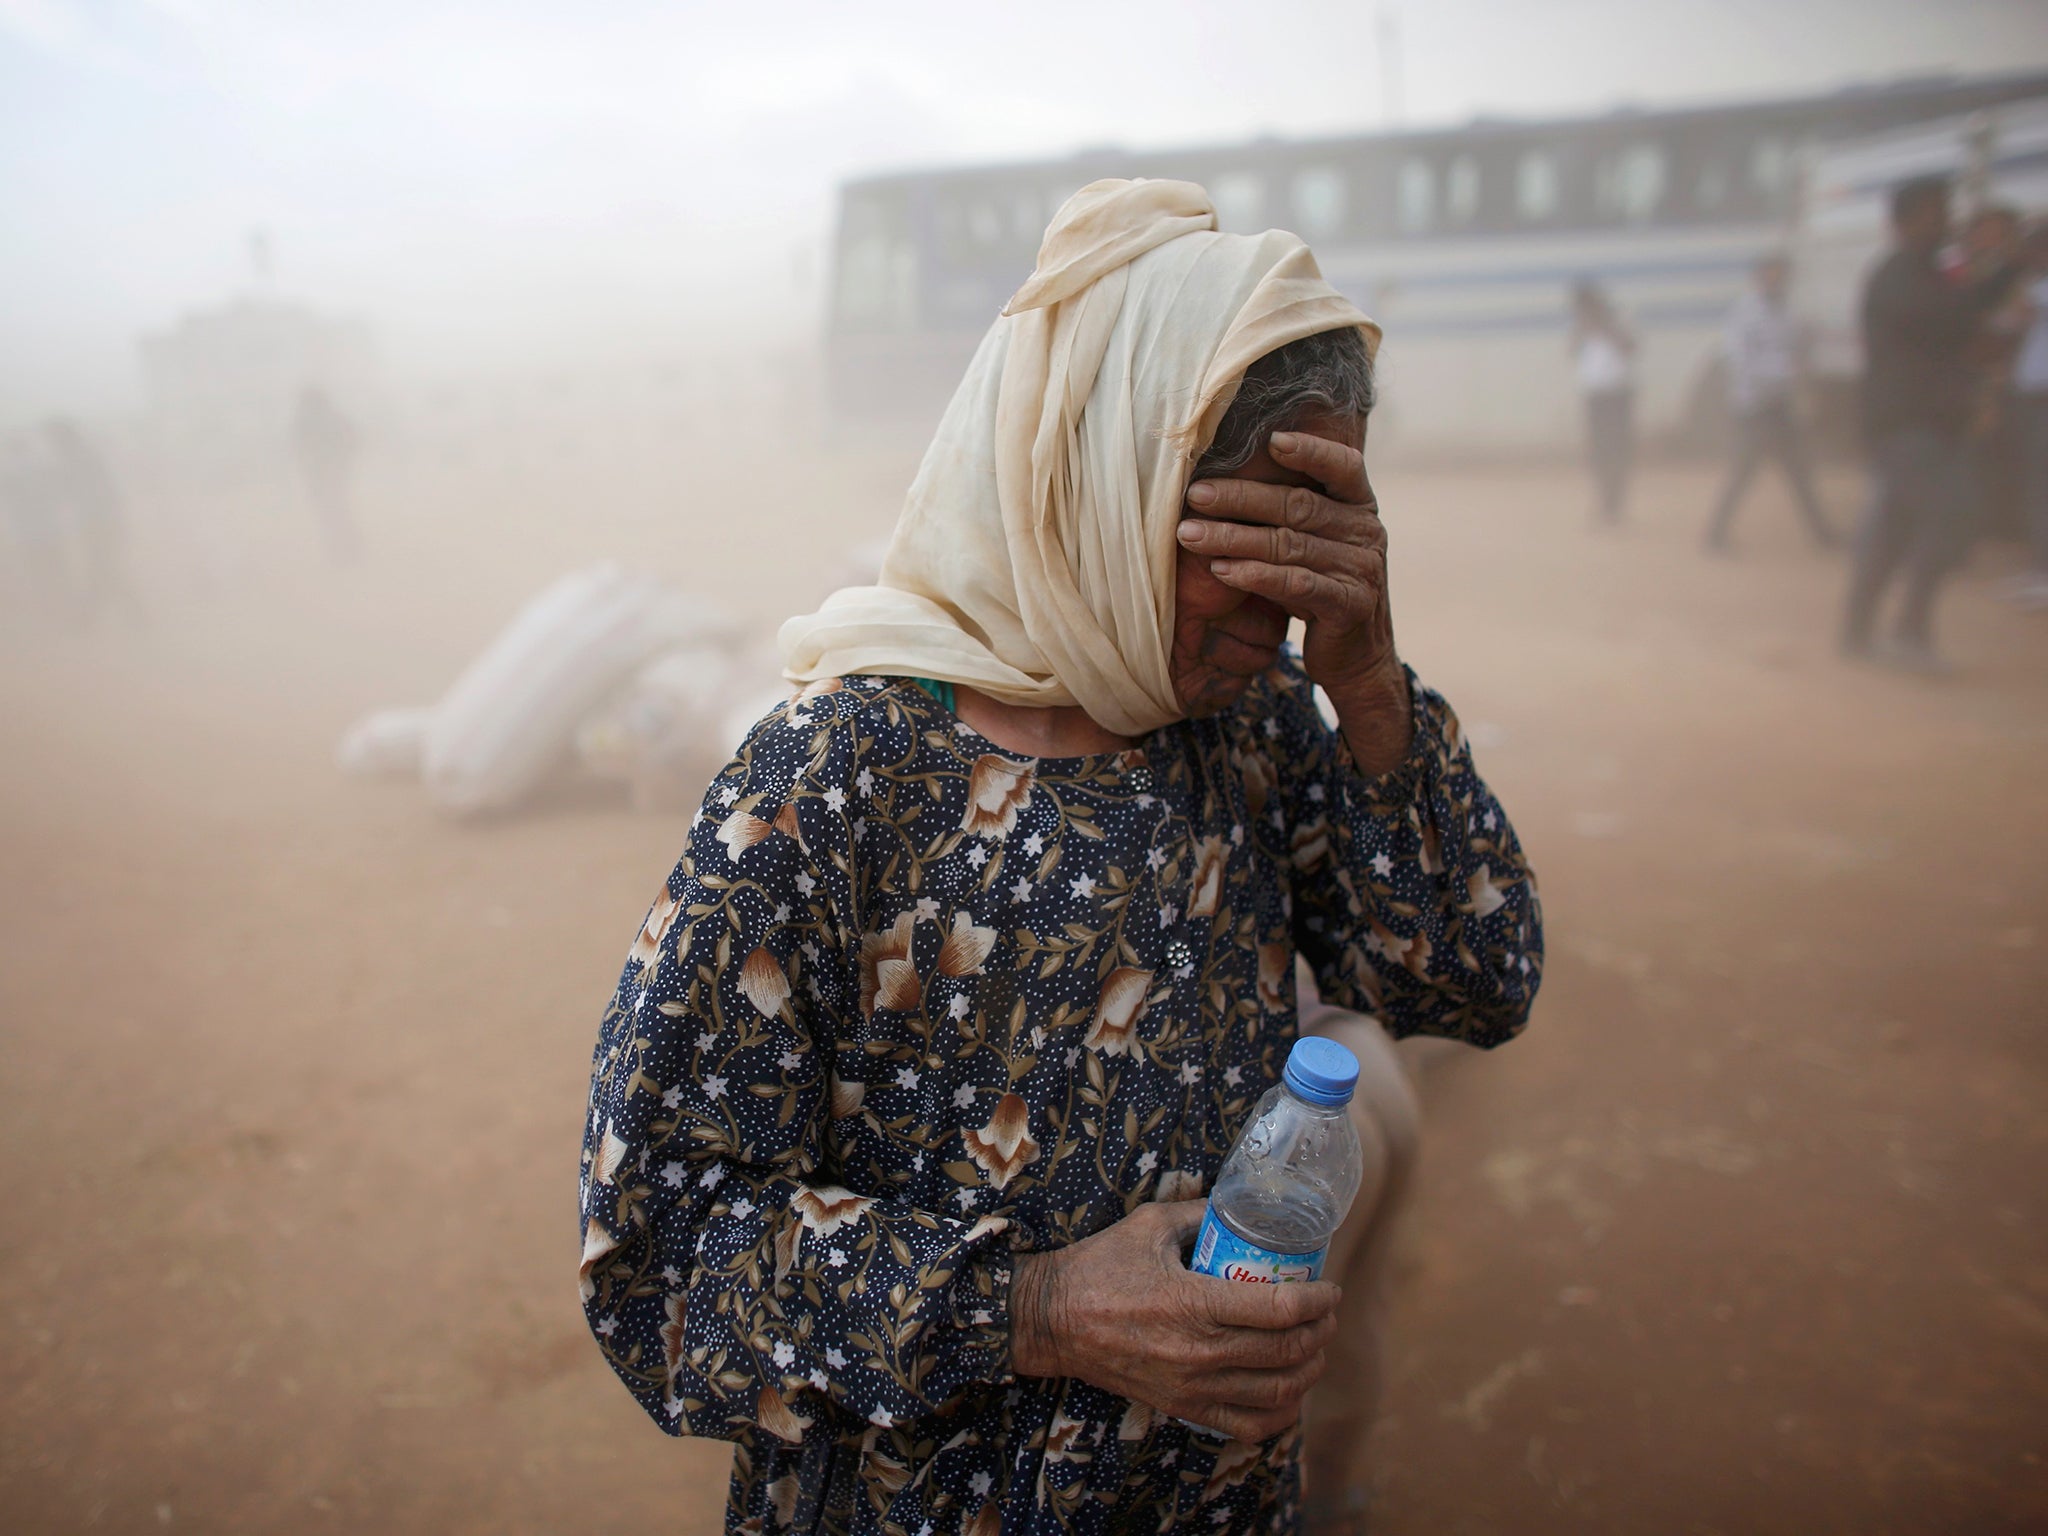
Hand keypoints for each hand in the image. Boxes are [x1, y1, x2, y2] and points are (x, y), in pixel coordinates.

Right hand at [1009, 1199, 1339, 1442]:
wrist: (1052, 1320)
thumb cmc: (1099, 1267)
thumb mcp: (1149, 1225)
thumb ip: (1199, 1214)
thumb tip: (1240, 1204)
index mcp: (1194, 1302)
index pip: (1281, 1308)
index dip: (1319, 1299)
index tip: (1330, 1287)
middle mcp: (1200, 1351)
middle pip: (1288, 1350)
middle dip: (1321, 1331)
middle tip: (1327, 1313)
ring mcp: (1192, 1385)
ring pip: (1276, 1391)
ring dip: (1309, 1370)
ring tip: (1316, 1349)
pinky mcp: (1182, 1407)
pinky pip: (1247, 1426)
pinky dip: (1280, 1414)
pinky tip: (1289, 1394)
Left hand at [1179, 429, 1392, 694]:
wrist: (1356, 656)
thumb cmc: (1322, 588)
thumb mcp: (1316, 543)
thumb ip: (1293, 510)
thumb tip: (1228, 471)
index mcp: (1361, 506)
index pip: (1343, 466)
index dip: (1310, 450)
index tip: (1270, 439)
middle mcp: (1367, 532)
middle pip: (1298, 505)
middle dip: (1240, 498)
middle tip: (1194, 494)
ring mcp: (1361, 569)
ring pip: (1289, 544)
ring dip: (1234, 537)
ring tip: (1190, 535)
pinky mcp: (1349, 605)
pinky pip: (1296, 584)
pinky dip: (1255, 575)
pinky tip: (1221, 570)